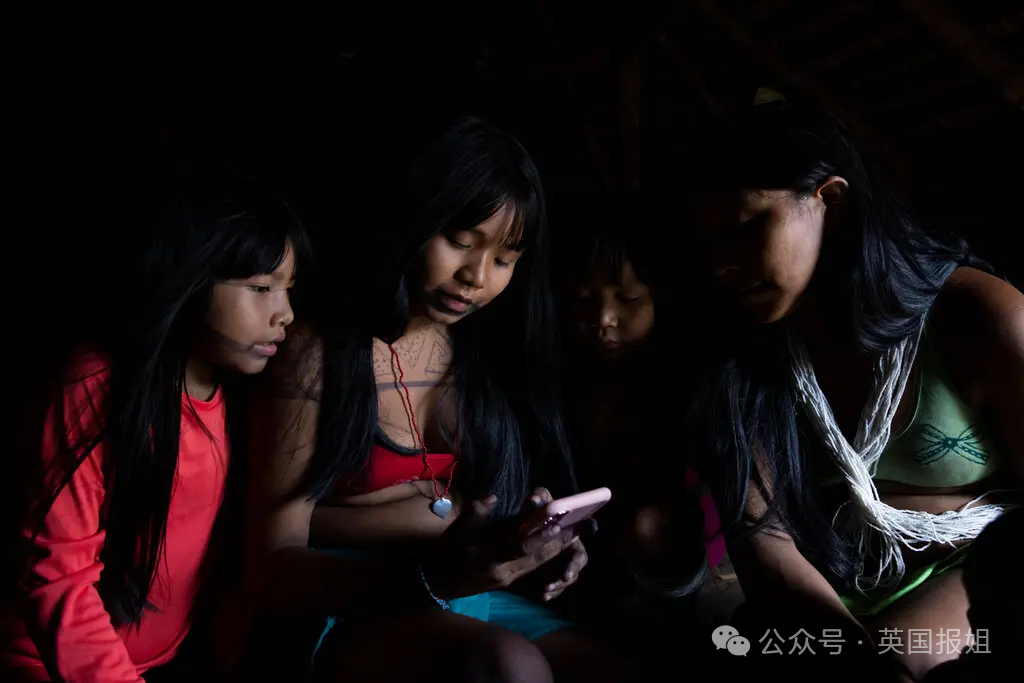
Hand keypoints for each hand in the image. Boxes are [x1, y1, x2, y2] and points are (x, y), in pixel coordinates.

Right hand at [419, 493, 579, 599]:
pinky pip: (532, 571)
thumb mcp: (456, 532)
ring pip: (538, 565)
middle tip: (581, 526)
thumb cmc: (445, 554)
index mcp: (489, 556)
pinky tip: (558, 549)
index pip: (520, 546)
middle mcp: (503, 571)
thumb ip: (475, 514)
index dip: (540, 534)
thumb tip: (493, 497)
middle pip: (537, 557)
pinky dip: (546, 559)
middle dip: (560, 543)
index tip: (557, 522)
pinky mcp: (508, 583)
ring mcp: (507, 579)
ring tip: (576, 534)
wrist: (437, 584)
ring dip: (558, 550)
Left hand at [512, 488, 596, 601]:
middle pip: (579, 559)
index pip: (585, 529)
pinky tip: (543, 595)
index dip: (588, 528)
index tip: (589, 529)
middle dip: (573, 567)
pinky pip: (557, 589)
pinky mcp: (553, 578)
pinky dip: (551, 593)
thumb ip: (539, 498)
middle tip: (565, 575)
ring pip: (568, 577)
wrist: (519, 537)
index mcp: (571, 529)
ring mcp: (563, 565)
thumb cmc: (535, 518)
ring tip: (547, 588)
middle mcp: (570, 549)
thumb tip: (535, 498)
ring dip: (560, 584)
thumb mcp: (537, 504)